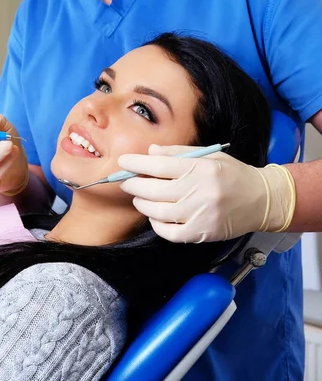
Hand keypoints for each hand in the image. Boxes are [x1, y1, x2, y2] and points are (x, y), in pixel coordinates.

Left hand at [118, 144, 295, 242]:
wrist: (262, 200)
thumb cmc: (232, 174)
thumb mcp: (209, 156)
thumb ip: (178, 153)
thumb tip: (150, 152)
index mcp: (200, 168)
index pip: (159, 164)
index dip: (136, 163)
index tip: (123, 162)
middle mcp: (199, 191)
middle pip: (153, 189)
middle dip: (133, 184)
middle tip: (125, 181)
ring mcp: (200, 215)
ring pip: (157, 211)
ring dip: (142, 204)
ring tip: (138, 197)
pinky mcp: (201, 233)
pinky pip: (169, 232)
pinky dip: (157, 225)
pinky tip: (155, 216)